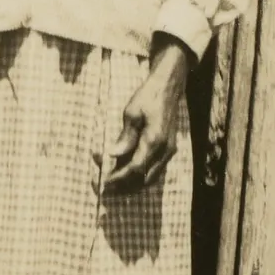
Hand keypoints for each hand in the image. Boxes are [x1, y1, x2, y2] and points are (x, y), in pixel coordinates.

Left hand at [103, 38, 190, 192]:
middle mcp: (165, 150)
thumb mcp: (132, 113)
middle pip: (144, 178)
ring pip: (151, 177)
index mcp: (155, 140)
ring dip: (133, 184)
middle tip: (107, 188)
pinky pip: (155, 170)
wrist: (168, 87)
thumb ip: (125, 137)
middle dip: (125, 186)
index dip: (119, 177)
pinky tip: (128, 175)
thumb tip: (113, 155)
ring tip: (115, 186)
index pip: (135, 167)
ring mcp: (169, 151)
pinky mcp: (169, 149)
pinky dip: (142, 176)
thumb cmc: (148, 96)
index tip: (105, 181)